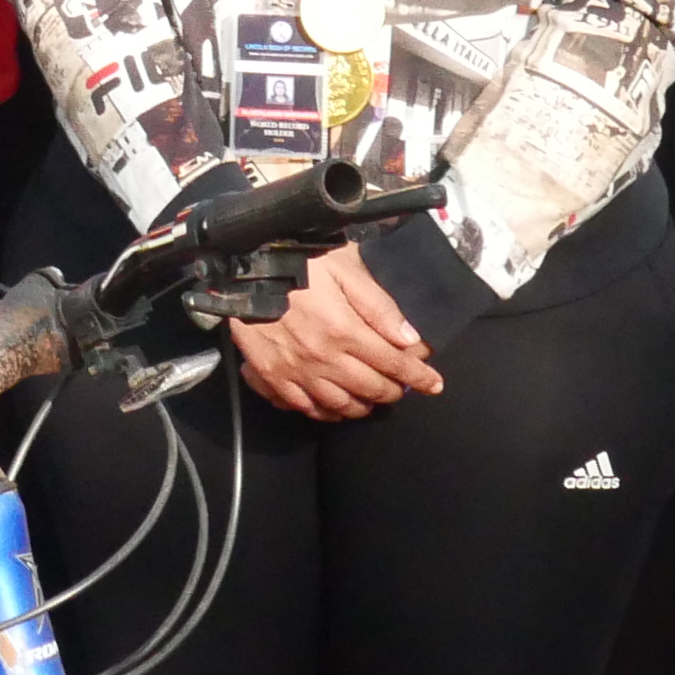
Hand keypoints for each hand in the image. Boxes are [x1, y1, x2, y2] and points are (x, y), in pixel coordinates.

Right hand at [225, 238, 439, 419]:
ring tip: (373, 400)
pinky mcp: (272, 376)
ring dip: (363, 406)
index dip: (419, 377)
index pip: (394, 364)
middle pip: (370, 389)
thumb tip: (410, 339)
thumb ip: (378, 305)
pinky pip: (305, 408)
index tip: (435, 384)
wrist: (239, 268)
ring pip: (340, 405)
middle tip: (403, 389)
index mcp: (345, 331)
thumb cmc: (296, 261)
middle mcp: (323, 359)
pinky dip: (326, 413)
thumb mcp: (344, 268)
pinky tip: (335, 408)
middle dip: (394, 392)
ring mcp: (296, 372)